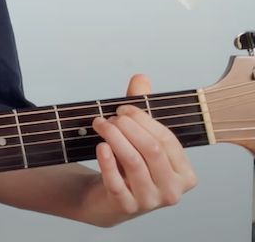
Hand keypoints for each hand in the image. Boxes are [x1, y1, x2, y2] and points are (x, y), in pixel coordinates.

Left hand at [82, 74, 198, 224]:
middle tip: (110, 117)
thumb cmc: (128, 166)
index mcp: (184, 173)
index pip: (167, 139)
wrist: (106, 200)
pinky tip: (100, 146)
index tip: (123, 108)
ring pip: (134, 163)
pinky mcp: (126, 206)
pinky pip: (116, 181)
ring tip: (100, 125)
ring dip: (115, 138)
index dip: (143, 119)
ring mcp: (150, 201)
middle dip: (128, 127)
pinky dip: (107, 161)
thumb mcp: (138, 139)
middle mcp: (173, 190)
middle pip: (152, 150)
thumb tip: (141, 78)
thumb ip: (141, 110)